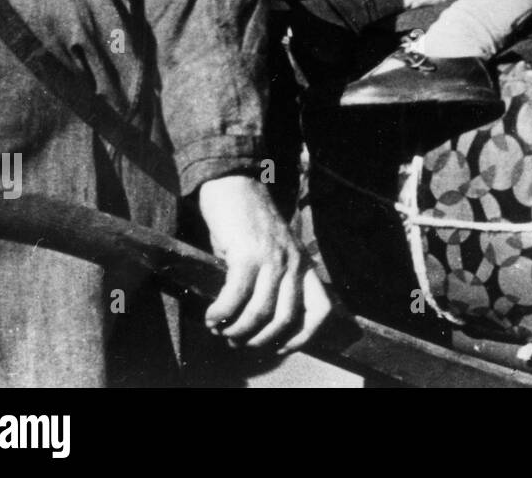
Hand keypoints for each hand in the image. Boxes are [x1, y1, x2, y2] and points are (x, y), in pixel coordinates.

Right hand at [199, 175, 330, 351]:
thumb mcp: (272, 251)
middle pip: (286, 319)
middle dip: (260, 339)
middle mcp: (293, 263)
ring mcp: (272, 258)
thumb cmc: (248, 221)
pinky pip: (236, 297)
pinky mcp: (247, 254)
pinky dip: (221, 313)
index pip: (320, 310)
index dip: (303, 336)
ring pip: (261, 313)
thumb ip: (273, 280)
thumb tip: (257, 321)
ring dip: (237, 330)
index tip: (278, 347)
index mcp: (302, 264)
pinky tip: (211, 315)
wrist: (235, 184)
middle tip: (238, 341)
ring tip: (220, 329)